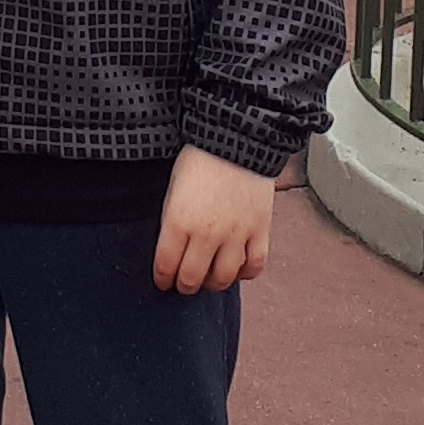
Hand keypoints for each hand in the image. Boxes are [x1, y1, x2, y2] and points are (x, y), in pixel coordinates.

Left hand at [152, 147, 276, 296]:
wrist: (236, 138)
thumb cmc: (199, 159)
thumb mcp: (172, 189)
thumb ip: (171, 223)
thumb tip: (172, 249)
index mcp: (178, 222)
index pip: (166, 267)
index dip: (163, 279)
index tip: (163, 282)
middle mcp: (207, 234)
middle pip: (193, 279)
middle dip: (184, 286)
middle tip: (183, 284)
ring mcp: (236, 234)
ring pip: (224, 279)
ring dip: (213, 284)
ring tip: (209, 278)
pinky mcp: (260, 230)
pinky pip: (254, 266)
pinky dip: (245, 273)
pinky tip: (237, 268)